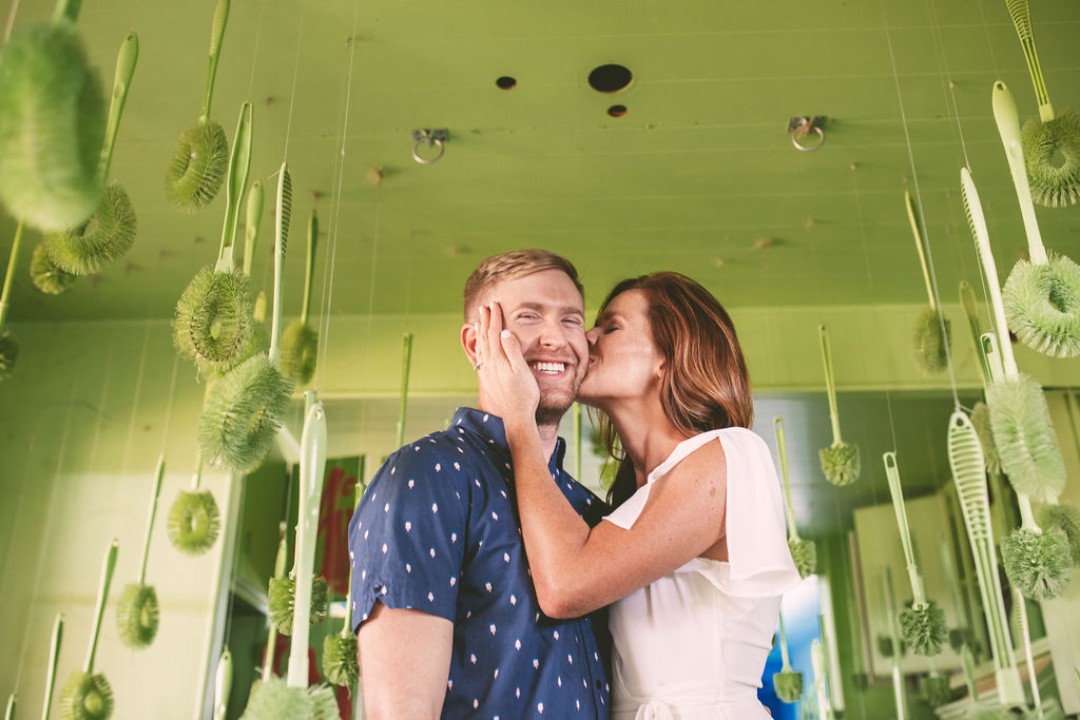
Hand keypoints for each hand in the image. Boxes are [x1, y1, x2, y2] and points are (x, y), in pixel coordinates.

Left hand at [475, 303, 539, 432]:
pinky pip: (480, 357)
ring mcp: (487, 372)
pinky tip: (479, 346)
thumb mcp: (522, 372)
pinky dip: (478, 347)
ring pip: (481, 347)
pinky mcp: (487, 380)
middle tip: (484, 307)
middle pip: (485, 337)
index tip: (495, 305)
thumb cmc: (523, 396)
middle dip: (485, 321)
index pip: (496, 333)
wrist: (513, 419)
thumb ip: (513, 351)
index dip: (495, 318)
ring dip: (480, 332)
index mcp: (499, 359)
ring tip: (478, 321)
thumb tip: (505, 332)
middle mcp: (490, 364)